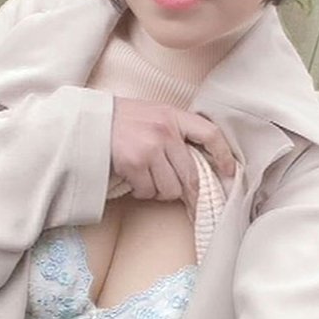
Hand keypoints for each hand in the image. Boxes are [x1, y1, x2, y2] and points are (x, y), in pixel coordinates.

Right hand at [110, 97, 236, 210]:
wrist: (89, 122)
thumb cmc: (124, 120)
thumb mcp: (155, 114)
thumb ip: (177, 132)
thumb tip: (200, 164)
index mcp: (174, 115)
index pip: (210, 134)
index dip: (223, 156)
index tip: (229, 173)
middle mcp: (165, 131)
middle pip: (191, 174)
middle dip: (190, 193)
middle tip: (191, 203)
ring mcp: (149, 148)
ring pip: (171, 188)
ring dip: (161, 191)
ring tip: (150, 180)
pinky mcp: (133, 164)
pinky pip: (148, 191)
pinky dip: (143, 192)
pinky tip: (135, 181)